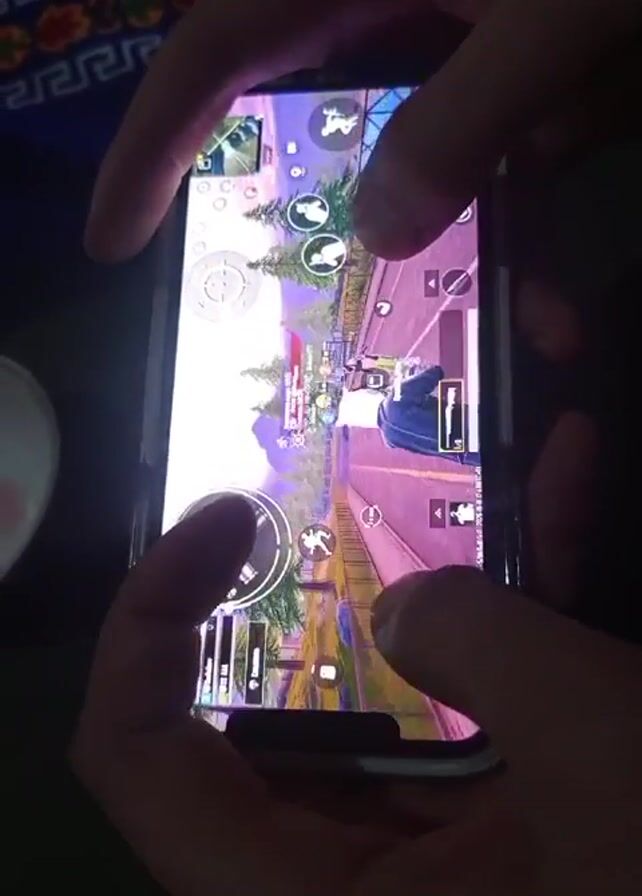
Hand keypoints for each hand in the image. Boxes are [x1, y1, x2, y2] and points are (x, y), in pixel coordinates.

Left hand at [69, 441, 640, 895]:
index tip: (218, 525)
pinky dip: (498, 616)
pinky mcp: (477, 829)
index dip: (141, 629)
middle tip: (327, 491)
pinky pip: (453, 711)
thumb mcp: (595, 749)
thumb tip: (407, 607)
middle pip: (245, 717)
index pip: (138, 761)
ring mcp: (412, 855)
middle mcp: (338, 885)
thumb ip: (483, 648)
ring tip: (451, 468)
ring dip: (419, 582)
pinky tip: (559, 503)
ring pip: (365, 700)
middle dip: (296, 593)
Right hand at [84, 0, 641, 261]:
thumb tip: (382, 228)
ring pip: (396, 155)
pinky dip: (505, 226)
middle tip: (280, 309)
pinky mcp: (499, 62)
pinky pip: (474, 156)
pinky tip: (547, 299)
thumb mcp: (553, 17)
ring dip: (436, 248)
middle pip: (293, 113)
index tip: (109, 239)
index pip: (208, 58)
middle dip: (290, 216)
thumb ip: (462, 121)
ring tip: (478, 335)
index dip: (147, 149)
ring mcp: (443, 32)